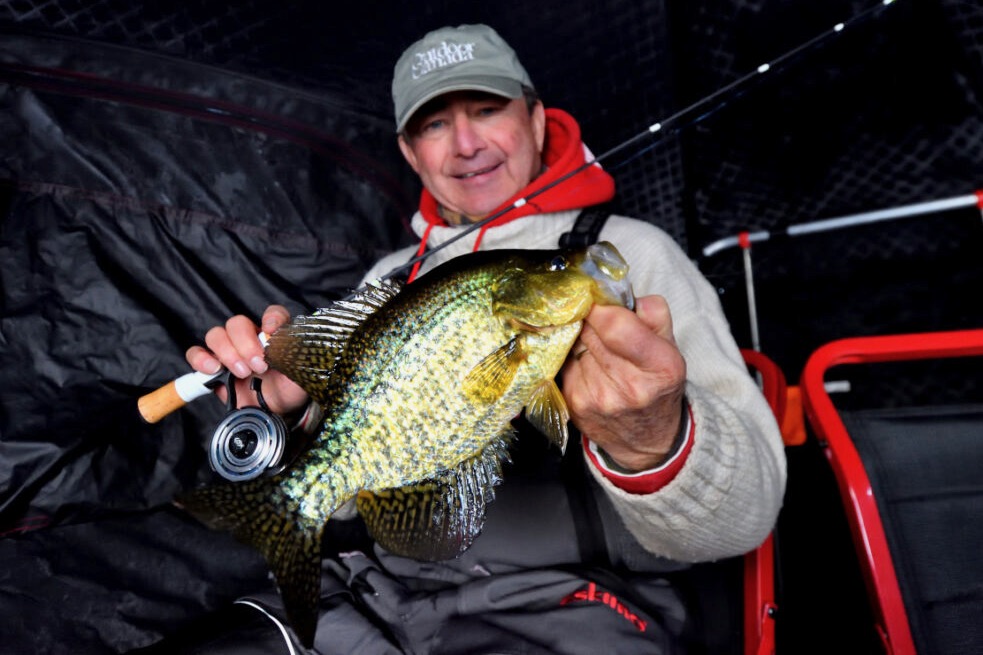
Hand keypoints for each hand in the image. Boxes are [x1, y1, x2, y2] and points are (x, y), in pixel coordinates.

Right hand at [185, 304, 309, 415]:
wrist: (277, 411)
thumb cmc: (289, 389)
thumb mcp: (302, 376)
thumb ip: (299, 360)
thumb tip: (291, 348)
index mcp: (274, 335)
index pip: (272, 314)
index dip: (271, 318)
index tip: (272, 332)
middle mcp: (251, 339)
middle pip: (237, 323)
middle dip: (245, 344)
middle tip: (259, 366)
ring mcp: (230, 351)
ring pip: (216, 335)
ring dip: (227, 352)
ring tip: (242, 373)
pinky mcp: (213, 368)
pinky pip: (196, 354)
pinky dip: (201, 359)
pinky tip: (214, 369)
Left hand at [560, 295, 686, 471]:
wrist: (647, 440)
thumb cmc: (658, 385)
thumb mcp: (671, 348)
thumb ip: (653, 314)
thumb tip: (619, 293)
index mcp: (660, 366)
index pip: (616, 325)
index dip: (601, 308)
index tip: (598, 301)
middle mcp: (630, 386)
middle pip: (590, 331)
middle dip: (590, 319)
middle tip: (597, 321)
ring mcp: (598, 397)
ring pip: (573, 345)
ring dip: (580, 338)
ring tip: (595, 346)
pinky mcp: (575, 403)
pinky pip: (564, 363)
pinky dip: (572, 357)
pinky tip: (586, 363)